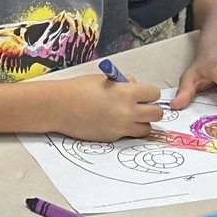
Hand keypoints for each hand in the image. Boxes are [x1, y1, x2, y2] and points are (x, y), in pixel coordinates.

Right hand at [46, 73, 163, 140]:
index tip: (142, 94)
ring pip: (146, 129)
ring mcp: (120, 127)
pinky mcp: (112, 137)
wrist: (59, 107)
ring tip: (130, 117)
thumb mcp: (106, 79)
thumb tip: (135, 87)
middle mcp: (127, 111)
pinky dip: (127, 130)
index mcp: (127, 92)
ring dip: (142, 122)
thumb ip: (124, 84)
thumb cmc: (78, 89)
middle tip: (141, 107)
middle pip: (156, 113)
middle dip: (150, 109)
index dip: (148, 93)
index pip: (154, 93)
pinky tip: (114, 123)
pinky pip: (129, 135)